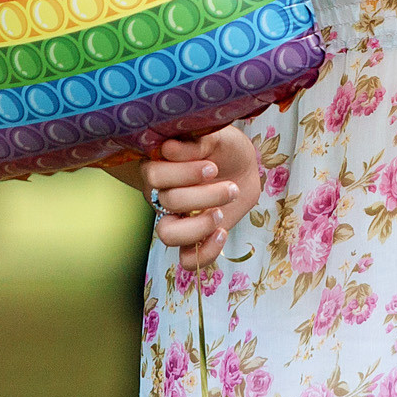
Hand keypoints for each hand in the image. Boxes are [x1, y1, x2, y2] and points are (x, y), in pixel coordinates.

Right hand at [140, 124, 263, 270]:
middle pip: (167, 202)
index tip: (213, 167)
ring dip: (199, 226)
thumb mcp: (214, 136)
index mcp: (160, 167)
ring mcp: (176, 219)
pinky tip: (222, 233)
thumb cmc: (224, 146)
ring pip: (167, 235)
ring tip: (221, 213)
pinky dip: (205, 252)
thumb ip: (194, 143)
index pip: (153, 175)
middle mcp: (161, 195)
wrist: (243, 166)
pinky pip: (186, 260)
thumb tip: (167, 149)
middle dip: (204, 196)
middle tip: (230, 187)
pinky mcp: (194, 238)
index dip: (183, 174)